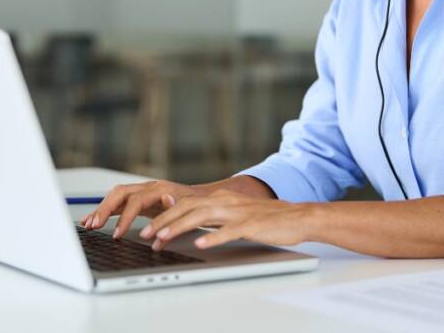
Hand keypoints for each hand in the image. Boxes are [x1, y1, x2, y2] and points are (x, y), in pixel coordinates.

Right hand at [80, 180, 205, 238]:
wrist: (203, 199)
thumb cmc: (197, 205)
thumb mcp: (190, 207)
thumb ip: (177, 205)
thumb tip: (167, 200)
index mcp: (159, 188)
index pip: (136, 200)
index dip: (125, 217)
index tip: (117, 234)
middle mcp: (147, 188)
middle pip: (120, 193)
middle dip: (105, 209)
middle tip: (94, 225)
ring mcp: (142, 193)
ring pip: (116, 197)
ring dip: (101, 210)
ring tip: (88, 224)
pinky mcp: (138, 200)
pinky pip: (118, 204)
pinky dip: (105, 211)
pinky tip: (93, 220)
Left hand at [138, 190, 312, 250]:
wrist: (297, 216)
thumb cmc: (265, 219)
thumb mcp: (234, 213)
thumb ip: (212, 214)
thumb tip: (188, 220)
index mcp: (221, 199)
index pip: (185, 203)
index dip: (164, 215)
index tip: (148, 229)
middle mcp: (226, 202)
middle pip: (188, 207)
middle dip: (164, 220)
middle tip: (146, 234)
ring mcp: (238, 212)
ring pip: (203, 216)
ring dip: (180, 226)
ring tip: (164, 238)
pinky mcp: (251, 224)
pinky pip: (229, 230)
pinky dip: (213, 236)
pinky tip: (200, 243)